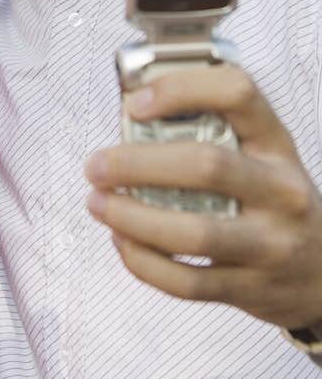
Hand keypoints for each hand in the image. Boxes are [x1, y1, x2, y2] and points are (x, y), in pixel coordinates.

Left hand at [84, 65, 321, 331]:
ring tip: (98, 204)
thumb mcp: (264, 159)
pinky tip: (123, 243)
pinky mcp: (251, 289)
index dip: (182, 90)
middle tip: (96, 165)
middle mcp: (281, 191)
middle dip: (136, 163)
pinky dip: (143, 262)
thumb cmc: (277, 206)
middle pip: (206, 165)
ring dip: (131, 217)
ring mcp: (270, 244)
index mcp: (277, 146)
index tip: (136, 102)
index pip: (238, 94)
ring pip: (193, 232)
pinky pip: (187, 281)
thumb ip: (213, 137)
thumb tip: (130, 121)